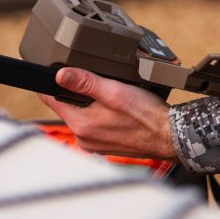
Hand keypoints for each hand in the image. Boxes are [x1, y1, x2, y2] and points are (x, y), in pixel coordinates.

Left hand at [36, 68, 176, 160]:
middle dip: (75, 92)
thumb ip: (85, 83)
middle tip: (94, 81)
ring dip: (90, 104)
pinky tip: (117, 110)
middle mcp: (84, 139)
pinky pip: (94, 125)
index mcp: (81, 125)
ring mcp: (94, 144)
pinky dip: (100, 115)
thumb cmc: (147, 116)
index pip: (51, 100)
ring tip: (110, 95)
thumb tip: (60, 75)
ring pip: (82, 115)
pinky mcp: (105, 146)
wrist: (171, 136)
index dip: (49, 83)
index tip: (48, 72)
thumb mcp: (114, 91)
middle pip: (67, 107)